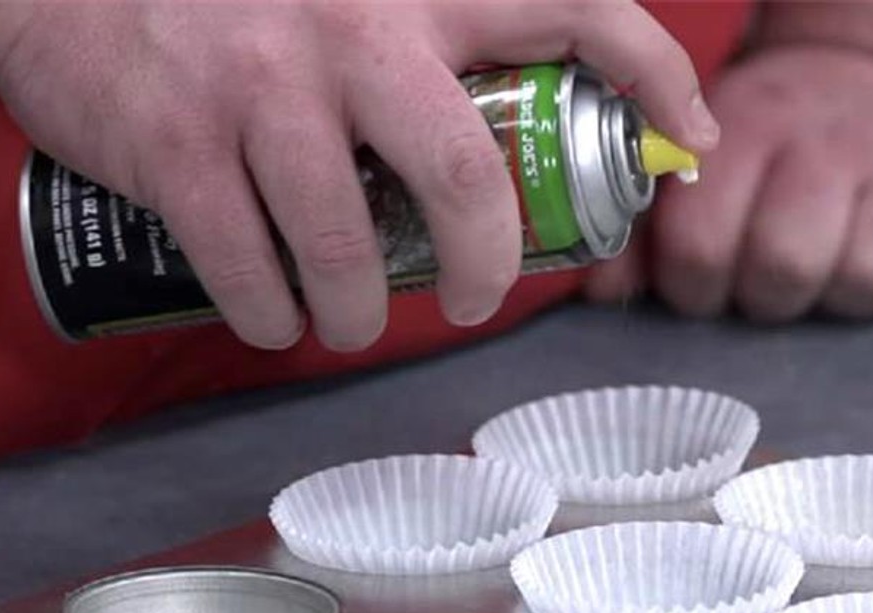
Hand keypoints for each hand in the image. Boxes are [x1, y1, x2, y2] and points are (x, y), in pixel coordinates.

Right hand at [0, 0, 717, 349]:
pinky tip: (275, 317)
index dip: (652, 76)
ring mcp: (261, 83)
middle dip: (489, 267)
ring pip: (347, 248)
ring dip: (358, 313)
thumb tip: (540, 127)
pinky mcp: (178, 144)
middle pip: (469, 174)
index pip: (573, 5)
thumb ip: (442, 41)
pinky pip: (249, 272)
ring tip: (351, 320)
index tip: (693, 142)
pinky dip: (272, 317)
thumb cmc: (239, 2)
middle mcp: (351, 22)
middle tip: (479, 299)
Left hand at [585, 43, 872, 320]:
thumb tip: (606, 295)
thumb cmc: (778, 146)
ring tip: (837, 262)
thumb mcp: (707, 163)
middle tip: (774, 275)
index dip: (695, 283)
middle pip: (785, 268)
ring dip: (844, 294)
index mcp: (750, 129)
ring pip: (867, 282)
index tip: (709, 277)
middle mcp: (833, 144)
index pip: (700, 246)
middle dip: (768, 295)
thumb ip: (646, 231)